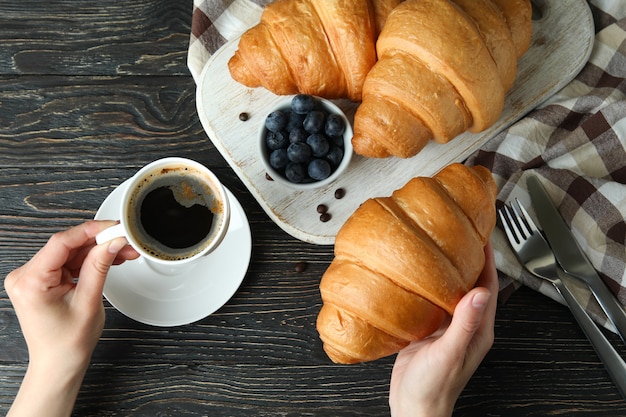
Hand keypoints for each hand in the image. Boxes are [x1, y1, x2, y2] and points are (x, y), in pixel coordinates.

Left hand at [5, 220, 138, 416]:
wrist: (59, 363)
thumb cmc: (67, 343)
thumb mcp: (89, 301)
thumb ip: (99, 266)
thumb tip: (112, 242)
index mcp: (31, 281)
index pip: (61, 243)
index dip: (90, 231)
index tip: (113, 227)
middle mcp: (26, 276)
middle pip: (67, 246)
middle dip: (99, 242)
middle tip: (125, 241)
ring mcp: (33, 277)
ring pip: (71, 252)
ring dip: (97, 251)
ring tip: (123, 252)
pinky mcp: (43, 279)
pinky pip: (68, 262)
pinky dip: (89, 260)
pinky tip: (109, 258)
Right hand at [389, 242, 497, 416]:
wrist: (412, 406)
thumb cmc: (434, 389)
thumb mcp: (451, 353)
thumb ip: (466, 323)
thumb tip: (481, 293)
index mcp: (478, 329)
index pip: (489, 285)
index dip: (487, 258)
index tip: (483, 234)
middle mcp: (465, 324)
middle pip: (471, 282)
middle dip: (468, 257)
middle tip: (458, 231)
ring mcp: (446, 325)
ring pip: (450, 289)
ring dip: (447, 267)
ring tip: (437, 244)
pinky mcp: (428, 328)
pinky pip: (431, 299)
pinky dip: (427, 283)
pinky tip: (415, 272)